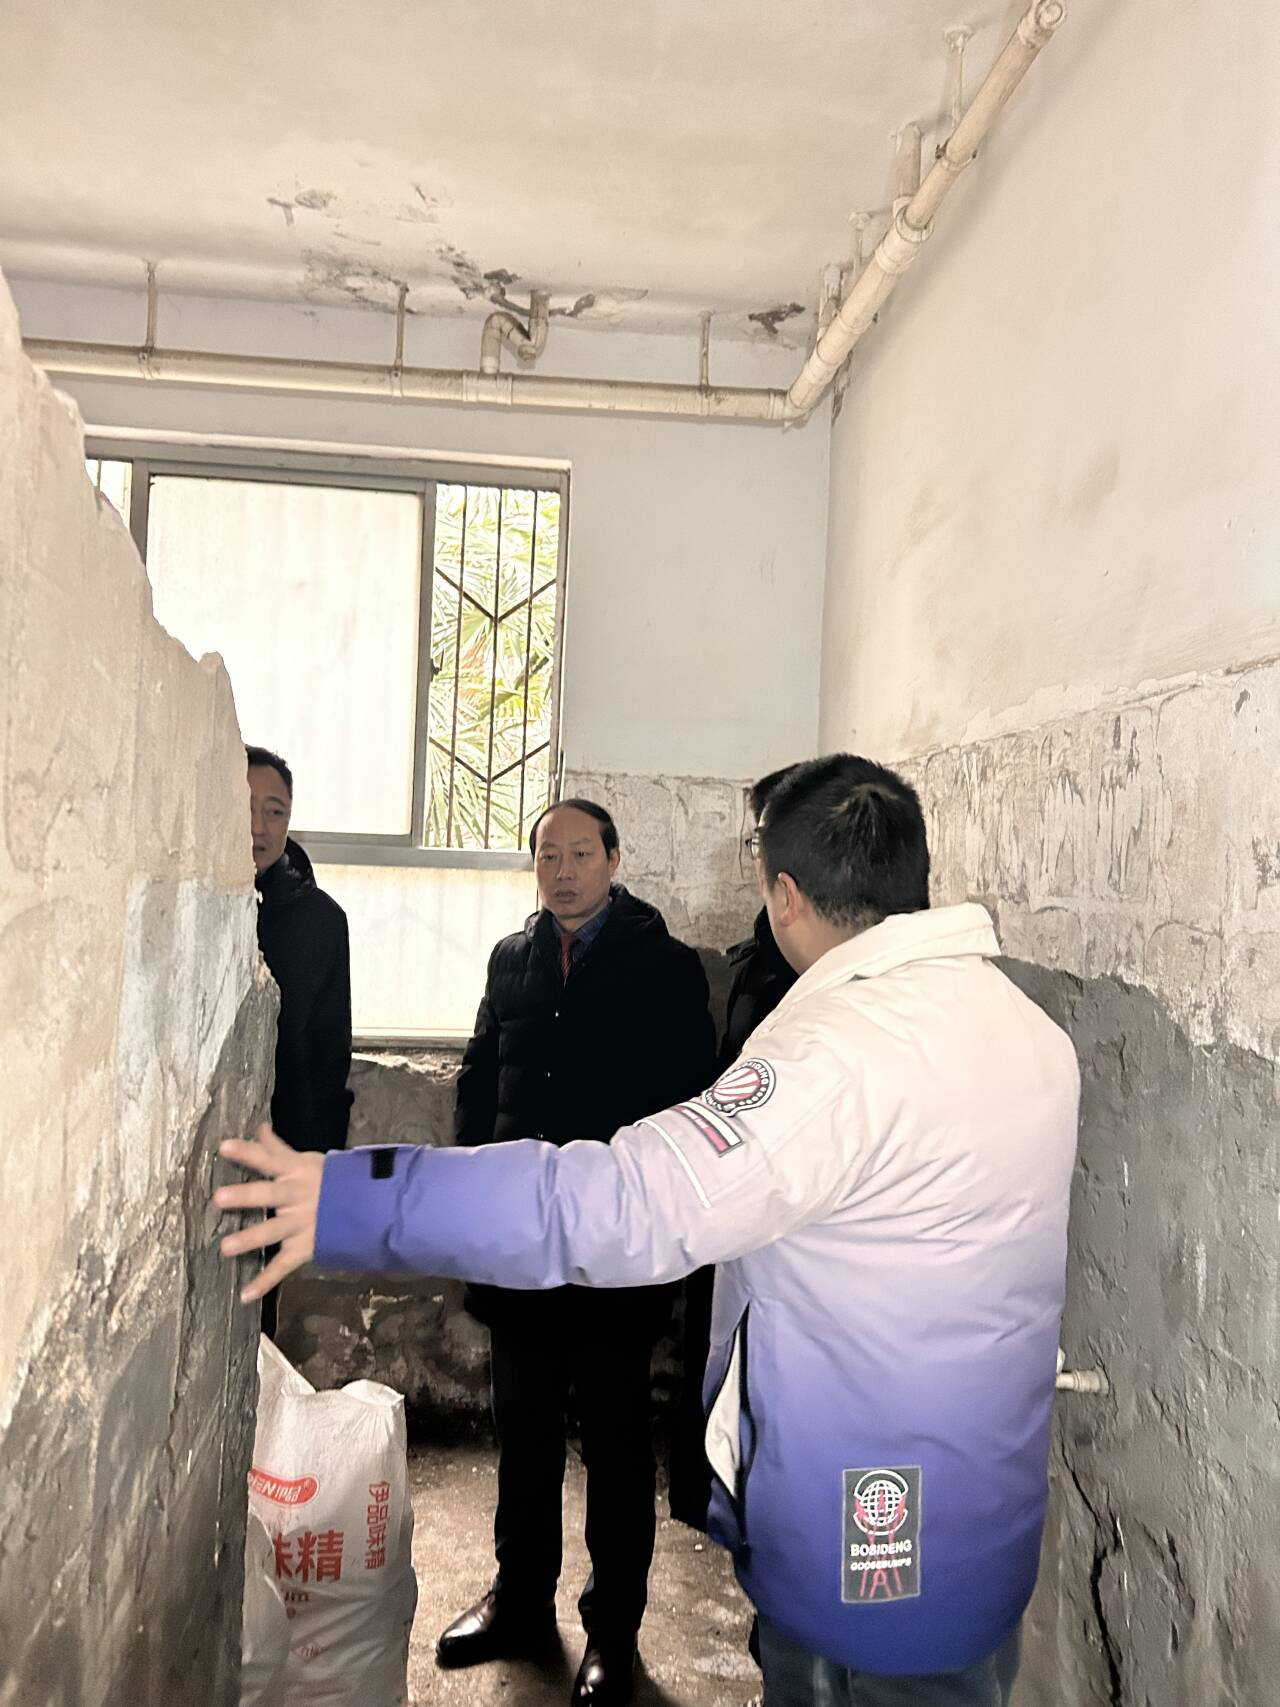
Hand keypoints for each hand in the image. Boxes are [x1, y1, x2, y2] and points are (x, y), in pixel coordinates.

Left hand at [214, 1124, 324, 1303]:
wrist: (368, 1208)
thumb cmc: (331, 1181)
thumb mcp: (307, 1161)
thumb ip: (278, 1149)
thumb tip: (259, 1128)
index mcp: (296, 1172)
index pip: (269, 1159)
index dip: (248, 1152)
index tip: (223, 1147)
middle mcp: (296, 1197)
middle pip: (269, 1194)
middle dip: (245, 1196)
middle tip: (219, 1198)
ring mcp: (301, 1224)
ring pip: (273, 1231)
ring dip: (250, 1239)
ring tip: (225, 1248)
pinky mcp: (304, 1248)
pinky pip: (283, 1266)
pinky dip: (265, 1282)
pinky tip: (245, 1295)